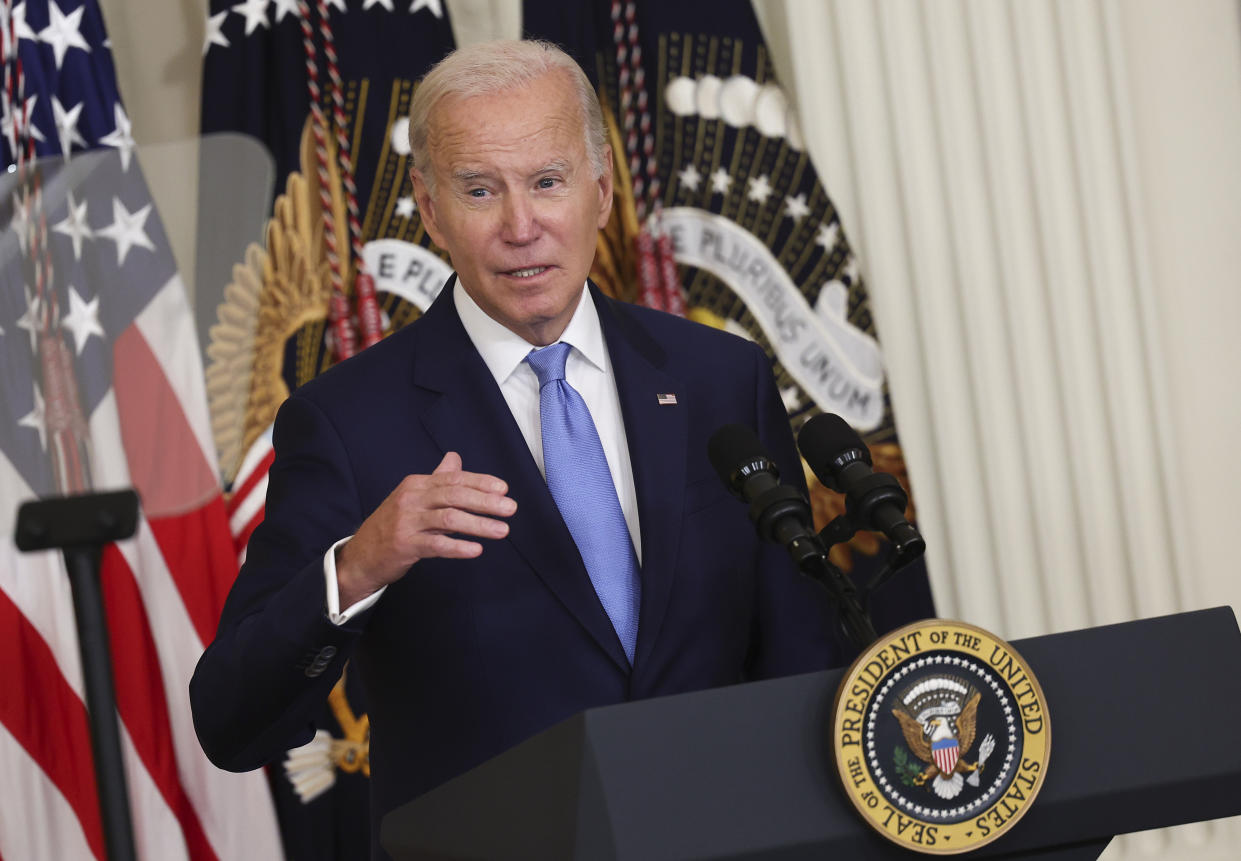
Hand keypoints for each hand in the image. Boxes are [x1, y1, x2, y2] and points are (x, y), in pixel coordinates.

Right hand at [335, 452, 515, 606]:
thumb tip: (455, 458)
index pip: (454, 479)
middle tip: (510, 508)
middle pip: (454, 495)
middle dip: (485, 501)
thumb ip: (436, 479)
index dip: (480, 482)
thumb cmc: (392, 525)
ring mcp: (406, 522)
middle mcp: (411, 499)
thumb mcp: (413, 497)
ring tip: (503, 530)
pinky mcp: (404, 545)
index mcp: (416, 484)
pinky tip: (476, 550)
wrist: (360, 555)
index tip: (504, 489)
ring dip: (479, 525)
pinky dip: (457, 547)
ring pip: (448, 519)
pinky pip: (435, 545)